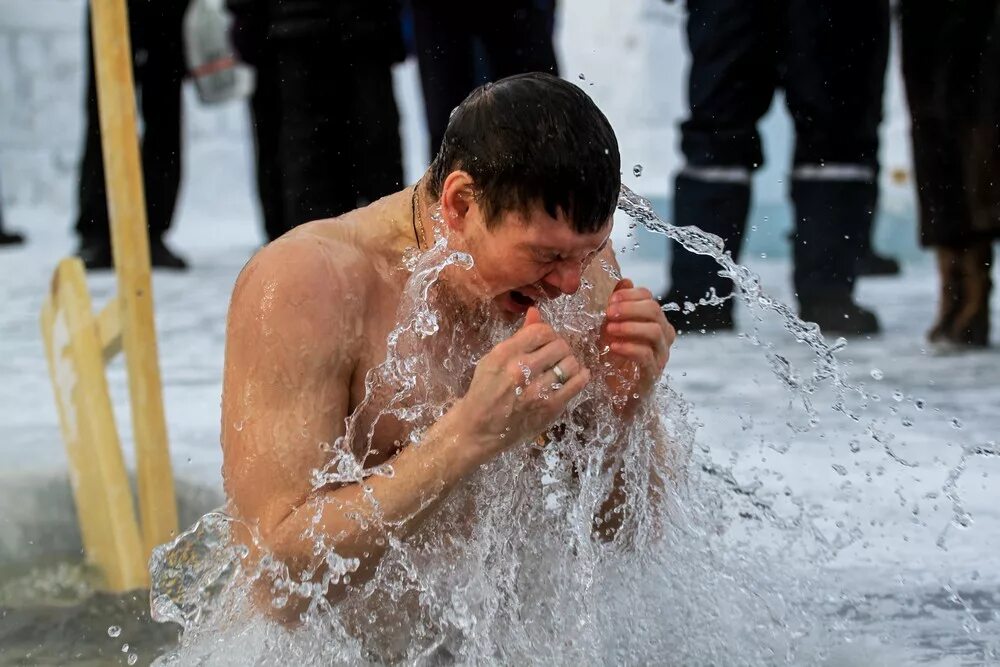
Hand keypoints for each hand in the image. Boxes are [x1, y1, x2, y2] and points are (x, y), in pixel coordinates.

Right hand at [456, 307, 590, 462]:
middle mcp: (521, 370)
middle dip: (560, 348)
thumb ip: (518, 337)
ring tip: (562, 368)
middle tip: (555, 356)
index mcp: (505, 354)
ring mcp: (537, 390)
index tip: (546, 342)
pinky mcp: (550, 407)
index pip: (541, 331)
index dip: (548, 334)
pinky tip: (575, 376)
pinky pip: (577, 384)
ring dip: (570, 363)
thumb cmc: (484, 391)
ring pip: (571, 363)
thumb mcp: (493, 359)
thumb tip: (536, 312)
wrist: (479, 428)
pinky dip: (580, 376)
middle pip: (560, 345)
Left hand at [598, 279, 675, 413]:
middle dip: (630, 308)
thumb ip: (618, 307)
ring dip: (630, 326)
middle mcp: (663, 337)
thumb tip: (625, 280)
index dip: (630, 295)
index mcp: (654, 322)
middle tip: (608, 312)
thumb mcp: (610, 329)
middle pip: (654, 311)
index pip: (650, 298)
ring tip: (609, 328)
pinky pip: (646, 355)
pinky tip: (614, 346)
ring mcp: (660, 355)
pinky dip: (629, 347)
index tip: (611, 299)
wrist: (617, 396)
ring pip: (654, 331)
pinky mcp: (652, 374)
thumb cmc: (614, 360)